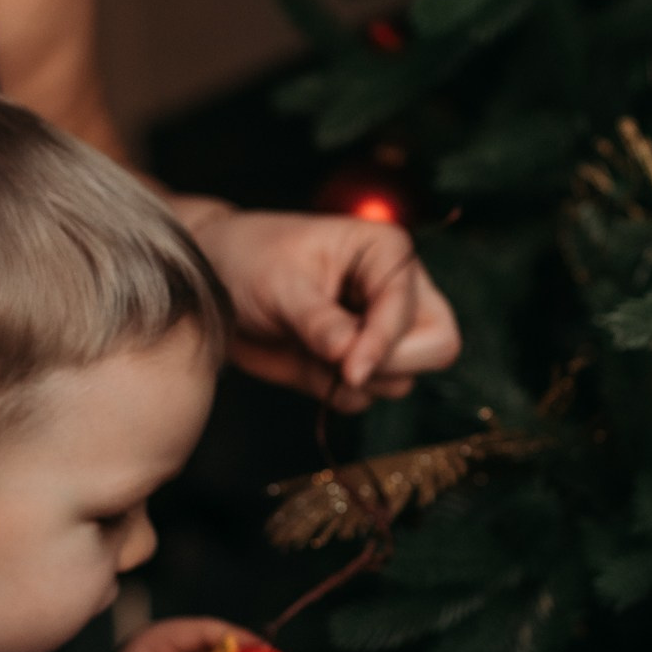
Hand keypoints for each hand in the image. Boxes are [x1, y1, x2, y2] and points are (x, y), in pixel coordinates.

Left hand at [179, 204, 460, 413]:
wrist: (213, 285)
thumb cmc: (248, 260)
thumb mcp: (280, 284)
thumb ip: (320, 322)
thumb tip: (351, 358)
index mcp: (387, 253)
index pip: (417, 310)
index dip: (388, 342)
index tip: (350, 368)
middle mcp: (395, 292)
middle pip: (438, 347)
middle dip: (391, 365)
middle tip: (339, 365)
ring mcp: (379, 332)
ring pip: (403, 379)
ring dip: (355, 380)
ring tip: (308, 349)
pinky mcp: (356, 365)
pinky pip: (366, 398)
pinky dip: (335, 394)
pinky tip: (304, 363)